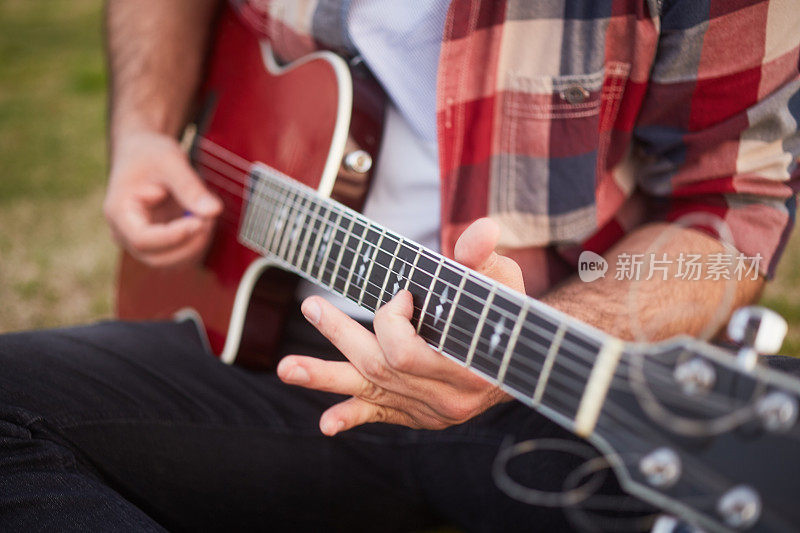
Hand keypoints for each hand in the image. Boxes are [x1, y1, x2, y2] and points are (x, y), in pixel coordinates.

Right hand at [103, 131, 222, 266]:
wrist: (143, 153)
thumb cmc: (150, 154)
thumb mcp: (170, 161)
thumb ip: (190, 187)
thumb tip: (214, 211)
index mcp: (119, 212)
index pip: (142, 239)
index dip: (173, 236)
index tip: (199, 222)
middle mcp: (125, 234)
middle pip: (158, 258)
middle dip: (190, 243)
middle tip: (209, 218)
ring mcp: (142, 242)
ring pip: (172, 263)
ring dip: (196, 245)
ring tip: (207, 215)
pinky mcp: (159, 244)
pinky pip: (180, 256)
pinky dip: (197, 244)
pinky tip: (203, 221)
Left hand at [277, 218, 524, 434]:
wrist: (523, 362)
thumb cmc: (509, 316)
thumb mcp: (502, 283)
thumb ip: (484, 258)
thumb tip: (483, 230)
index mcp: (467, 368)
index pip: (405, 352)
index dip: (391, 318)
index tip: (402, 294)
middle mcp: (445, 397)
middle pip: (377, 367)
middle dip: (341, 334)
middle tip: (311, 306)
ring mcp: (429, 409)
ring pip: (369, 391)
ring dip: (324, 376)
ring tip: (286, 368)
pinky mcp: (418, 413)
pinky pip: (381, 416)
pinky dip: (351, 416)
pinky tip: (326, 424)